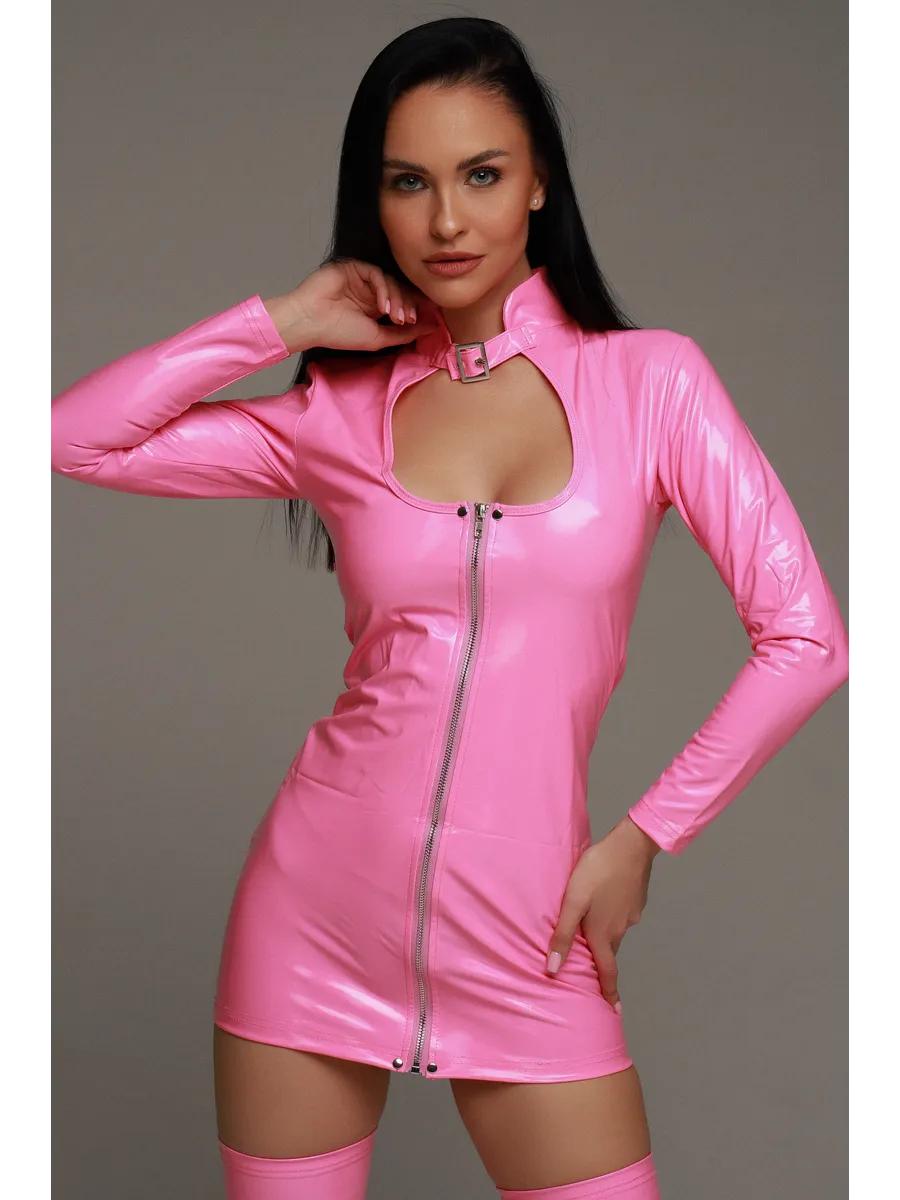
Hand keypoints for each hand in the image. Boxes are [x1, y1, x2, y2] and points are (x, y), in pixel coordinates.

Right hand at [262, 260, 439, 353]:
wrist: (311, 322)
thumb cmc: (338, 333)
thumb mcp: (378, 338)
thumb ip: (404, 334)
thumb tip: (431, 329)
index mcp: (374, 309)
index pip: (401, 303)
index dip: (413, 310)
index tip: (420, 321)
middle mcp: (369, 292)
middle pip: (400, 291)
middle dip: (407, 306)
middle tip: (406, 320)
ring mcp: (361, 280)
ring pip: (391, 282)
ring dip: (397, 299)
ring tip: (394, 316)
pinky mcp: (354, 268)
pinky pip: (377, 274)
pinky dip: (384, 289)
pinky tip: (382, 305)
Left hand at [545, 816, 659, 1011]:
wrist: (631, 845)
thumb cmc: (597, 871)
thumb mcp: (572, 901)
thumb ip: (562, 935)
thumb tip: (552, 970)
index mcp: (603, 934)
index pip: (607, 973)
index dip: (609, 994)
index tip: (614, 1013)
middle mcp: (620, 929)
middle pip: (609, 952)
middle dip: (602, 963)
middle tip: (592, 970)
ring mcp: (631, 914)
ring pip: (614, 932)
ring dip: (604, 935)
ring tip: (591, 926)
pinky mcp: (636, 900)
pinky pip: (621, 916)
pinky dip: (611, 916)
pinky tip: (603, 901)